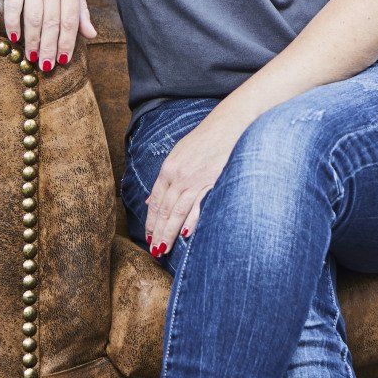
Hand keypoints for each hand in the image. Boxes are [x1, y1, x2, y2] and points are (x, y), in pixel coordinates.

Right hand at [0, 0, 96, 72]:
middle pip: (52, 22)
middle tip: (45, 66)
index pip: (70, 20)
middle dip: (49, 47)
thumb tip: (92, 34)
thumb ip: (81, 10)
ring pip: (34, 17)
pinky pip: (13, 6)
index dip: (67, 42)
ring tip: (31, 57)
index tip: (63, 61)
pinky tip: (14, 38)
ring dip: (32, 41)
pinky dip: (13, 24)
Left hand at [143, 111, 247, 258]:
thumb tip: (151, 201)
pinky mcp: (213, 182)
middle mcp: (179, 176)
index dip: (151, 221)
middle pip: (165, 210)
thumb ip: (165, 179)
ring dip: (169, 233)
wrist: (228, 125)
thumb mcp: (178, 154)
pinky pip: (199, 206)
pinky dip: (192, 221)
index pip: (156, 201)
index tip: (149, 237)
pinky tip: (185, 234)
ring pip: (178, 212)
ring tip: (164, 249)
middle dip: (158, 232)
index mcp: (168, 168)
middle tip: (155, 251)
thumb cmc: (204, 139)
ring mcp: (196, 180)